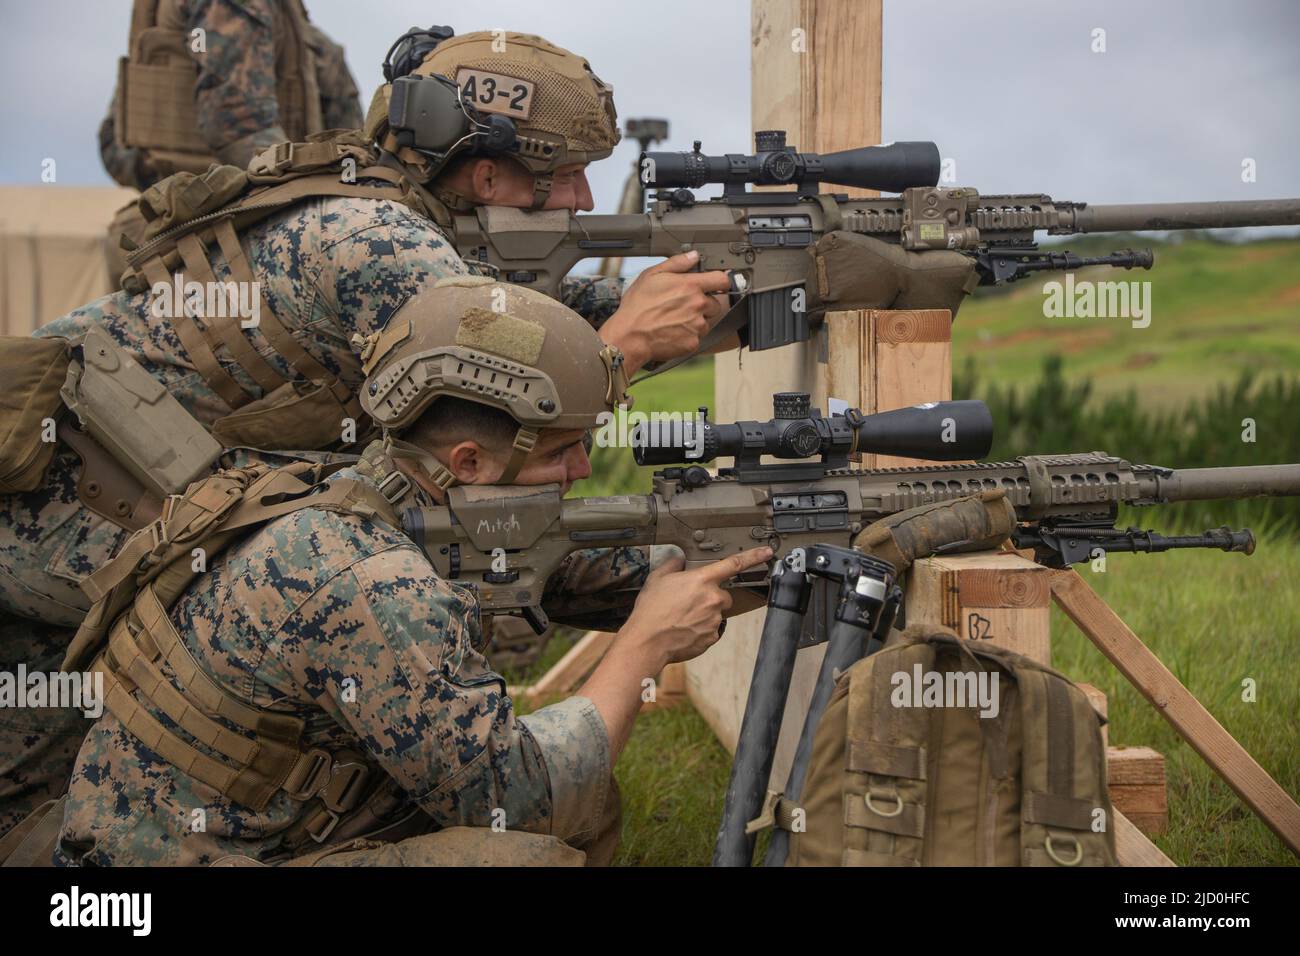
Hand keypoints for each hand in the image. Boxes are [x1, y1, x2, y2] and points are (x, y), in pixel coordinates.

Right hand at [599, 250, 730, 372]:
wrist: (630, 336)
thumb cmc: (637, 306)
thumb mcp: (651, 275)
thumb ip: (676, 263)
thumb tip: (693, 256)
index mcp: (690, 286)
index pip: (721, 280)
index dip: (720, 281)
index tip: (715, 285)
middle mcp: (697, 305)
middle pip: (715, 303)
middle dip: (703, 304)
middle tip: (683, 306)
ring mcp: (697, 325)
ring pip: (706, 321)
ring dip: (696, 321)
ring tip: (675, 320)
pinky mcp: (693, 343)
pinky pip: (697, 337)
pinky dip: (688, 336)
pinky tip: (673, 331)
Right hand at [623, 546, 773, 665]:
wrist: (647, 641)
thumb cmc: (651, 610)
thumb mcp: (657, 579)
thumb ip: (672, 565)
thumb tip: (679, 560)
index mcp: (702, 580)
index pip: (734, 564)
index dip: (754, 557)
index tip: (767, 553)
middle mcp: (713, 598)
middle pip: (723, 594)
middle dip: (710, 597)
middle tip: (689, 603)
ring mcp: (715, 619)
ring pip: (717, 613)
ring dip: (705, 614)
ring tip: (682, 618)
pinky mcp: (712, 637)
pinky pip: (712, 630)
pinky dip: (701, 629)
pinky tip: (684, 629)